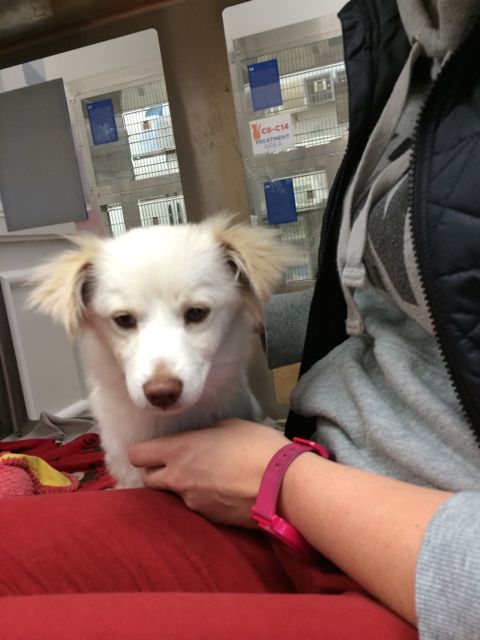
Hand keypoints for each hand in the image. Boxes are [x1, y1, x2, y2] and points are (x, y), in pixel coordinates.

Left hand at [128, 419, 288, 526]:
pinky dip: (203, 497)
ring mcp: (192, 502)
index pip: (137, 455)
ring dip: (183, 485)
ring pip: (173, 493)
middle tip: (178, 462)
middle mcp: (178, 478)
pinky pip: (196, 505)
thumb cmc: (258, 447)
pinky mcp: (208, 519)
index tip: (156, 448)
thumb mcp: (230, 425)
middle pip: (147, 479)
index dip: (144, 451)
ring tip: (210, 475)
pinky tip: (224, 488)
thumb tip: (200, 438)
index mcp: (179, 450)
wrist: (283, 486)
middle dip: (157, 471)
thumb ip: (205, 433)